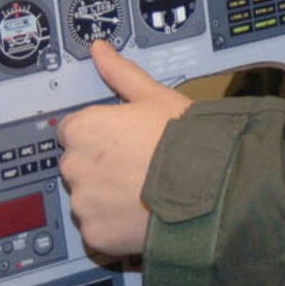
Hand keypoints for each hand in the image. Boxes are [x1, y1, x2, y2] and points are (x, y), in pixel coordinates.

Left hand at [55, 40, 191, 256]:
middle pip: (78, 166)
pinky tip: (142, 215)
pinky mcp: (95, 235)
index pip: (73, 131)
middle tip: (138, 167)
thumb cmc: (187, 141)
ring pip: (87, 199)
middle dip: (101, 167)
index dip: (101, 135)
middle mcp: (75, 166)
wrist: (210, 190)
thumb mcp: (155, 98)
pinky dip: (115, 226)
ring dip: (107, 198)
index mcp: (85, 128)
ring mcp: (84, 204)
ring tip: (144, 193)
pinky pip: (98, 230)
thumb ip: (120, 73)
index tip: (123, 142)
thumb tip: (100, 50)